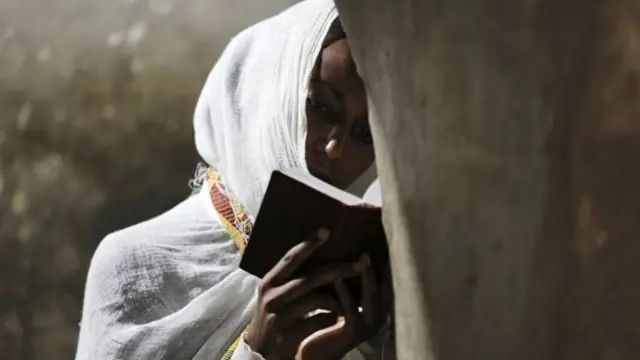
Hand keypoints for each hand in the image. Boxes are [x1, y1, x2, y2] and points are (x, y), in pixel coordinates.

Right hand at [245, 228, 362, 359]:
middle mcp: (272, 297)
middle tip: (358, 264)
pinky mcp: (288, 334)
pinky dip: (332, 316)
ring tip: (352, 298)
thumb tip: (318, 253)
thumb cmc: (273, 316)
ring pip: (316, 299)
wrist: (260, 352)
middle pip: (309, 278)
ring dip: (338, 297)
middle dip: (337, 270)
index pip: (290, 259)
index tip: (327, 231)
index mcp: (269, 282)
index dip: (308, 244)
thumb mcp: (274, 293)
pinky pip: (318, 320)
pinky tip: (340, 316)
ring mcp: (279, 316)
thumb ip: (290, 277)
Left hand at [295, 253, 391, 359]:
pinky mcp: (352, 333)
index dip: (385, 266)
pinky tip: (338, 279)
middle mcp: (378, 319)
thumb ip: (350, 286)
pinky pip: (351, 310)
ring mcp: (367, 327)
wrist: (315, 354)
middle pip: (384, 289)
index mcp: (377, 311)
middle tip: (374, 246)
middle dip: (380, 267)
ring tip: (363, 258)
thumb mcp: (341, 303)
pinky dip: (345, 293)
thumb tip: (352, 257)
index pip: (385, 285)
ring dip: (367, 277)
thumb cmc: (326, 326)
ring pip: (370, 298)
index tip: (383, 244)